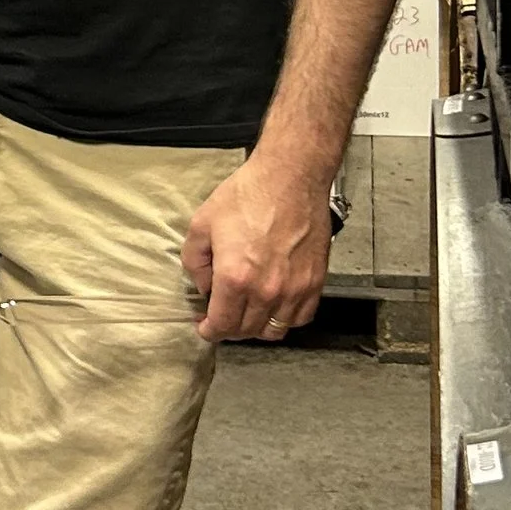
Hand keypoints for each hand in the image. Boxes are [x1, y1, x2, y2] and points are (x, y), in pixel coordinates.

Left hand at [181, 150, 335, 342]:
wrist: (290, 178)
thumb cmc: (249, 195)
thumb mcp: (201, 225)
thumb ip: (195, 263)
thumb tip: (204, 287)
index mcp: (235, 278)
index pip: (221, 325)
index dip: (209, 330)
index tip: (205, 327)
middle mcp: (266, 290)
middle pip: (246, 331)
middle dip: (229, 328)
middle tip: (222, 316)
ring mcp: (294, 289)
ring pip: (274, 330)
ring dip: (257, 327)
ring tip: (248, 313)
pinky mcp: (315, 282)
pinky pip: (301, 317)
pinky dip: (285, 319)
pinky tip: (274, 306)